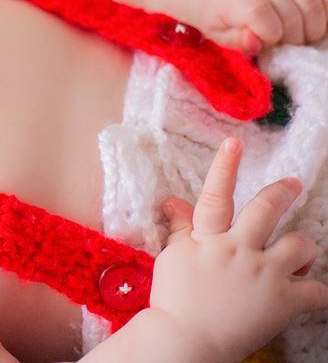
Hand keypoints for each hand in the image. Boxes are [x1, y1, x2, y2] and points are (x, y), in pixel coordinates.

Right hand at [149, 138, 327, 361]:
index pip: (216, 195)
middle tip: (292, 184)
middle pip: (266, 210)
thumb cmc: (174, 300)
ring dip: (302, 247)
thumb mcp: (173, 259)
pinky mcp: (282, 301)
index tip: (233, 144)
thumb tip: (173, 202)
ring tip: (299, 253)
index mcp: (208, 239)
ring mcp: (262, 274)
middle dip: (282, 192)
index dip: (225, 167)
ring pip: (298, 244)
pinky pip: (316, 291)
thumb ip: (180, 229)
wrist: (187, 340)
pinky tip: (318, 292)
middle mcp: (237, 250)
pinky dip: (319, 291)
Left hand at [201, 0, 327, 54]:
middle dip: (293, 39)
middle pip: (291, 15)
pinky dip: (327, 10)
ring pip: (313, 6)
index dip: (269, 34)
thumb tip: (253, 43)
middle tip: (285, 43)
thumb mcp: (221, 36)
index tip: (267, 42)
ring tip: (299, 33)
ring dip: (312, 29)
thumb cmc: (228, 21)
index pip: (258, 13)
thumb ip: (236, 41)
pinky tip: (314, 20)